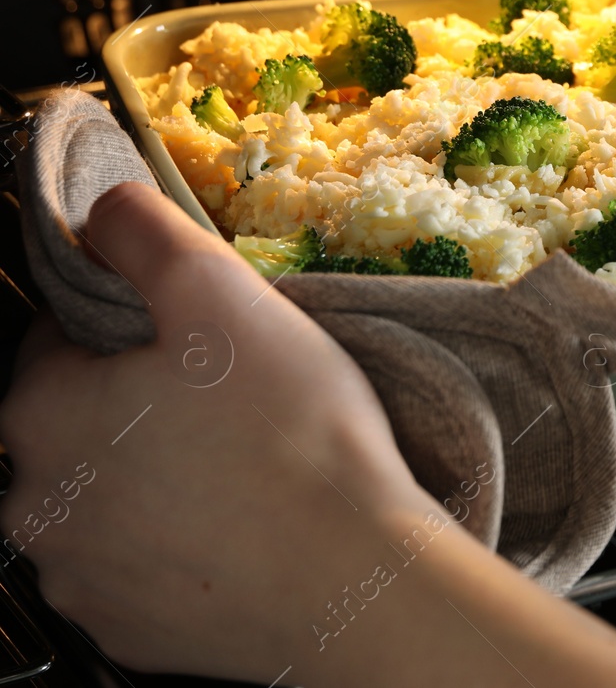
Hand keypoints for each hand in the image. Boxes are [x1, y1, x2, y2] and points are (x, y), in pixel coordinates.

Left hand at [0, 182, 615, 686]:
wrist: (352, 576)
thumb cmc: (290, 434)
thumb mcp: (219, 291)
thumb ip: (142, 231)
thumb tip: (101, 213)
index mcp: (41, 412)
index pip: (61, 338)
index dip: (138, 329)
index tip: (205, 345)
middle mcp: (36, 504)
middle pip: (81, 424)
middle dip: (143, 407)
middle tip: (235, 404)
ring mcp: (80, 578)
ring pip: (110, 499)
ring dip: (158, 479)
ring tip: (247, 469)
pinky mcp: (129, 630)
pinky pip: (142, 568)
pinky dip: (182, 546)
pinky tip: (243, 528)